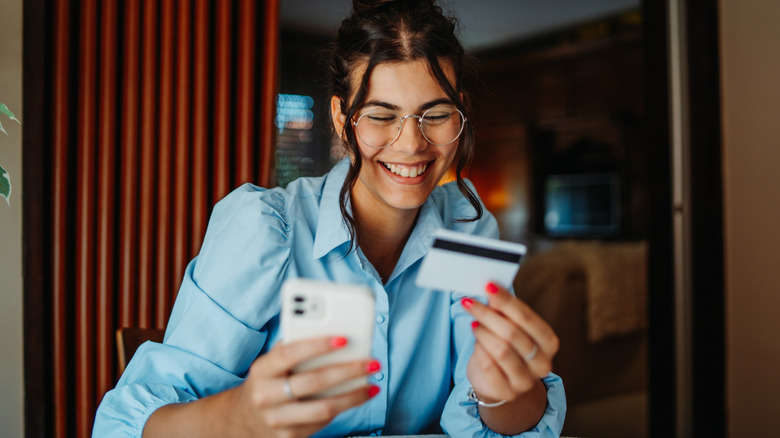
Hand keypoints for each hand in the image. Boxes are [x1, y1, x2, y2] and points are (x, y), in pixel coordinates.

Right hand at [227, 335, 379, 437]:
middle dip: (348, 371)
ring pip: (323, 408)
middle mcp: (266, 396)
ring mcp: (277, 419)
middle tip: (371, 363)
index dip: (318, 345)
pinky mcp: (289, 437)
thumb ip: (295, 348)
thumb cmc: (268, 381)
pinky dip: (343, 408)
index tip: (344, 339)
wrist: (245, 418)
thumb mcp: (272, 362)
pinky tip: (357, 397)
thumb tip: (332, 335)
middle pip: (314, 382)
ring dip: (353, 396)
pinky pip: (322, 422)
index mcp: (262, 370)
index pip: (290, 354)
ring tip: (371, 385)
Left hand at [461, 282, 558, 403]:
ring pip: (500, 350)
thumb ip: (504, 310)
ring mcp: (525, 381)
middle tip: (469, 303)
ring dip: (482, 333)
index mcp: (549, 342)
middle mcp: (542, 363)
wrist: (500, 383)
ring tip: (474, 323)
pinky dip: (479, 350)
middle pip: (512, 333)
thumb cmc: (507, 348)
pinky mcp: (506, 392)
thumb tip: (491, 289)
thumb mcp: (510, 327)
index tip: (488, 286)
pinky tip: (477, 343)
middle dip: (488, 314)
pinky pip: (488, 366)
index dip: (506, 301)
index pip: (527, 317)